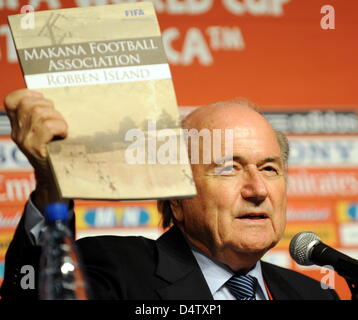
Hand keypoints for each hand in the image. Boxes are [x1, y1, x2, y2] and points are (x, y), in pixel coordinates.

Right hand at [4, 89, 68, 211]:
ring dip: (57, 118)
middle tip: (58, 119)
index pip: (12, 101)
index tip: (42, 97)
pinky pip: (47, 126)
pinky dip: (60, 127)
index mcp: (18, 125)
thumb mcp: (45, 132)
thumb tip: (54, 101)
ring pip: (38, 113)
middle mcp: (17, 132)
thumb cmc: (56, 152)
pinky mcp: (35, 147)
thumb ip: (43, 117)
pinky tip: (63, 135)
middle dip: (48, 106)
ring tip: (62, 129)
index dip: (26, 93)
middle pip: (29, 104)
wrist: (55, 179)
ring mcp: (25, 140)